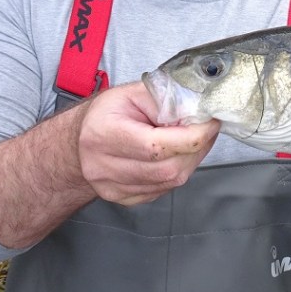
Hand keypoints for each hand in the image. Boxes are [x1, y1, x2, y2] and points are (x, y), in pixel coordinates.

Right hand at [77, 81, 219, 205]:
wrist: (80, 139)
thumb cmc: (108, 113)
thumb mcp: (134, 93)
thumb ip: (167, 100)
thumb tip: (198, 112)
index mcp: (104, 134)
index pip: (157, 146)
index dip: (193, 136)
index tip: (210, 123)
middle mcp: (103, 166)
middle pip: (168, 168)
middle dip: (197, 149)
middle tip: (205, 130)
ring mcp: (112, 187)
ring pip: (169, 182)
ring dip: (190, 161)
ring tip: (190, 140)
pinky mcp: (123, 198)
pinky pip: (163, 190)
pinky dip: (177, 172)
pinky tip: (174, 156)